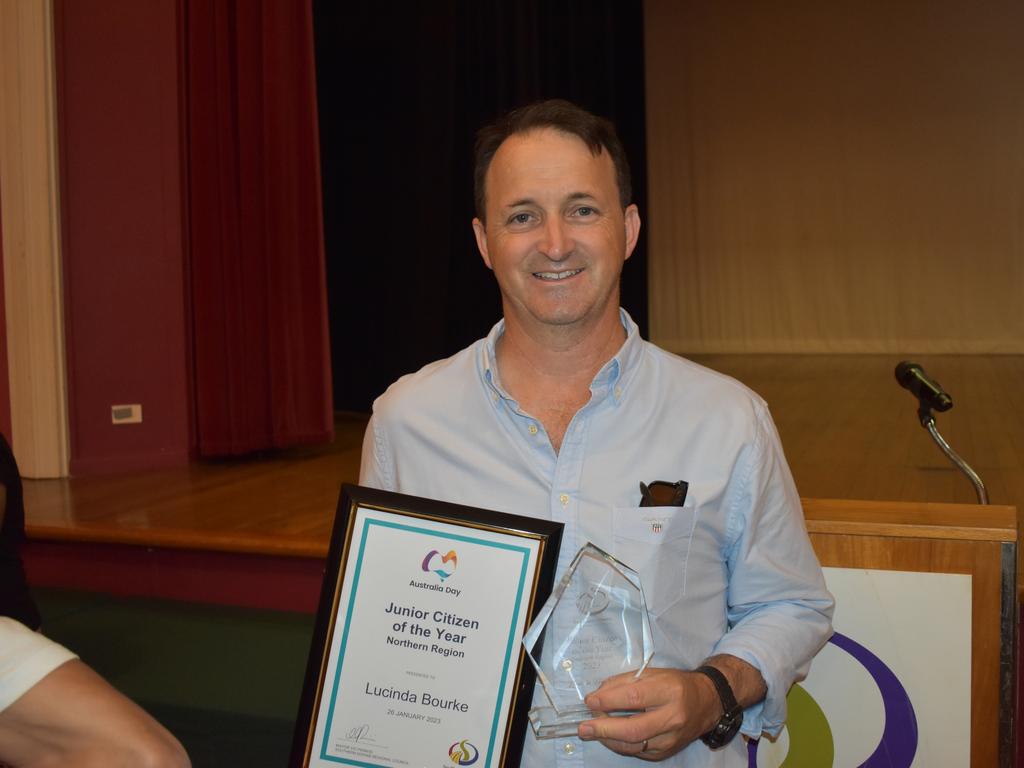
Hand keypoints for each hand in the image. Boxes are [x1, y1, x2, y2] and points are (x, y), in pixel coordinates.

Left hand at [577, 667, 720, 760]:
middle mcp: (673, 717)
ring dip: (608, 739)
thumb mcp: (652, 673)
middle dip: (604, 729)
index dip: (609, 700)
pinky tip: (610, 737)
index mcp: (670, 691)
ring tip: (591, 731)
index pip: (635, 697)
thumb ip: (625, 682)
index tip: (590, 701)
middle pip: (634, 728)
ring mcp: (671, 739)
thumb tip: (599, 694)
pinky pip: (639, 752)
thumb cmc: (676, 684)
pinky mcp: (667, 752)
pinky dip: (621, 745)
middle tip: (584, 727)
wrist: (706, 702)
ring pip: (634, 745)